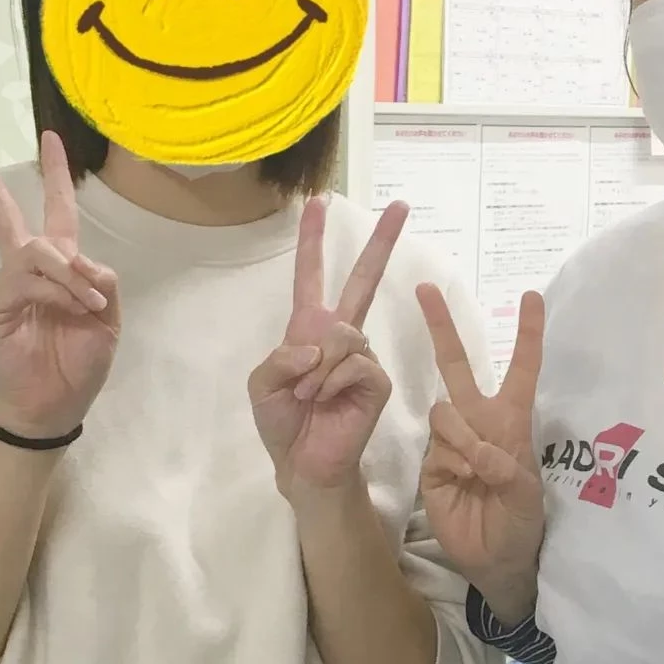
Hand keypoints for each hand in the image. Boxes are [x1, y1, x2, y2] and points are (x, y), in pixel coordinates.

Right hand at [0, 124, 119, 440]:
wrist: (57, 404)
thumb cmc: (80, 362)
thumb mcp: (109, 319)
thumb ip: (102, 283)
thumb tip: (83, 259)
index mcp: (60, 266)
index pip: (56, 210)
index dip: (56, 174)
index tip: (51, 136)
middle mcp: (28, 267)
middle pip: (3, 209)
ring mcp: (5, 284)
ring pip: (37, 250)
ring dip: (70, 274)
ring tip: (88, 304)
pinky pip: (26, 281)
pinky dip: (57, 292)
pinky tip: (72, 310)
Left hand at [249, 197, 407, 496]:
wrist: (303, 462)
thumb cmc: (282, 421)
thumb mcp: (262, 383)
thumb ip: (281, 356)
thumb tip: (318, 347)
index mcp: (309, 328)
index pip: (312, 275)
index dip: (312, 239)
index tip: (317, 201)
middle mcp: (340, 335)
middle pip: (362, 280)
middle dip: (381, 242)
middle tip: (401, 205)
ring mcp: (363, 356)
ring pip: (345, 333)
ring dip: (316, 369)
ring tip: (308, 396)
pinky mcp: (378, 379)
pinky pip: (354, 362)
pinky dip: (331, 382)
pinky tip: (326, 401)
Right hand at [417, 286, 545, 603]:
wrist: (495, 561)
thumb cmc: (522, 523)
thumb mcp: (526, 494)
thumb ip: (503, 466)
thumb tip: (475, 449)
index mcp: (512, 421)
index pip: (521, 369)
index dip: (527, 335)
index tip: (531, 296)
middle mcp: (479, 422)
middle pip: (458, 366)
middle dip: (442, 326)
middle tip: (426, 287)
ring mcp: (452, 441)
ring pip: (446, 412)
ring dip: (463, 438)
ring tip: (479, 474)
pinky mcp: (431, 464)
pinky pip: (437, 445)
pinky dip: (452, 460)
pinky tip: (462, 482)